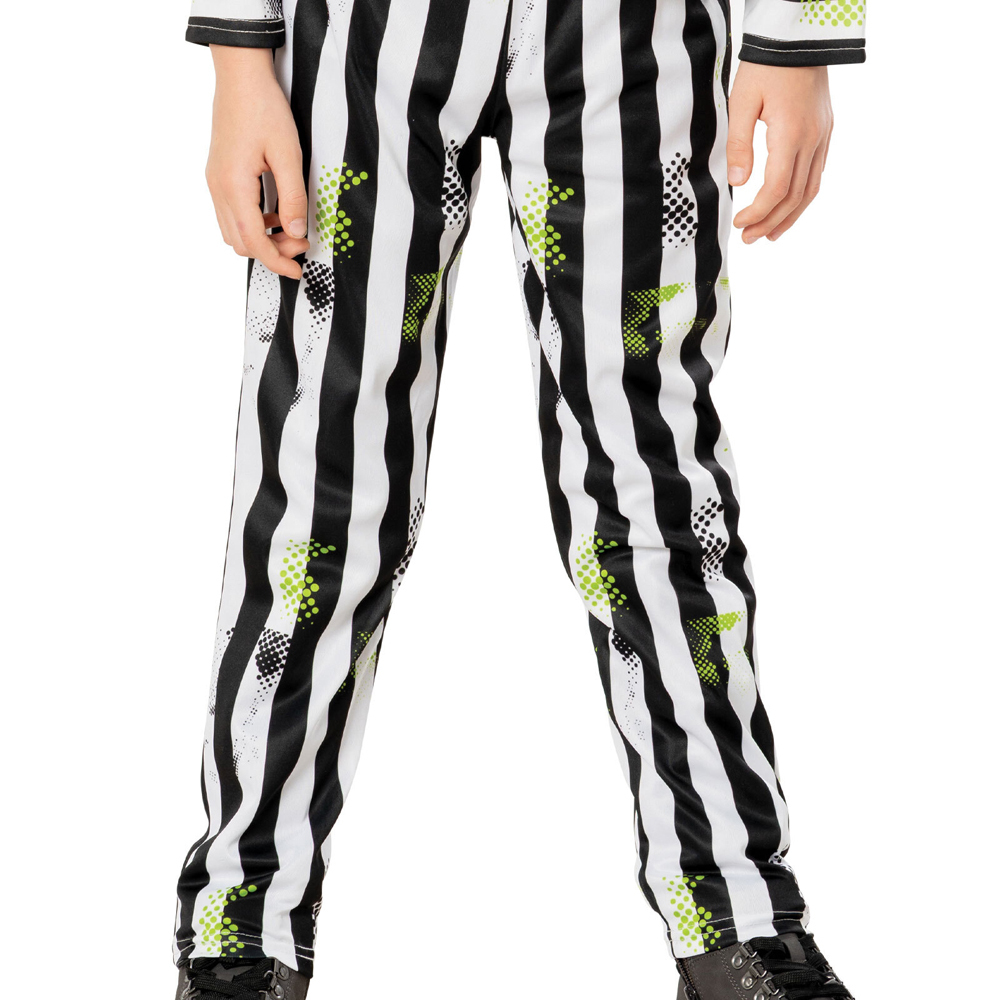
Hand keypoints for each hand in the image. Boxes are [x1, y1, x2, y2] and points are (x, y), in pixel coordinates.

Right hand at [206, 45, 308, 277]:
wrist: (240, 76)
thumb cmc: (264, 109)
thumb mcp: (288, 154)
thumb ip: (293, 198)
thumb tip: (296, 233)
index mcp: (233, 186)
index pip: (253, 242)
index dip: (276, 261)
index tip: (297, 270)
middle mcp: (218, 188)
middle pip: (240, 243)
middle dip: (271, 251)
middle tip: (301, 242)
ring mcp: (214, 182)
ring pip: (233, 231)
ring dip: (261, 239)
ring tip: (291, 229)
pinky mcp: (218, 176)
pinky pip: (232, 214)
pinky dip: (253, 223)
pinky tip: (276, 213)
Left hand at [727, 63, 833, 243]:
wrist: (797, 37)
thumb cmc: (765, 67)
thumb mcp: (742, 102)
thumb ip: (739, 144)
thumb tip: (737, 183)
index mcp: (791, 134)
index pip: (776, 188)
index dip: (758, 212)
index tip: (739, 223)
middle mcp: (813, 139)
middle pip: (794, 196)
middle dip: (770, 222)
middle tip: (749, 238)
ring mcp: (823, 136)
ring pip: (810, 189)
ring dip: (790, 216)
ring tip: (770, 235)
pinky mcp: (826, 131)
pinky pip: (817, 173)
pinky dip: (803, 197)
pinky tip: (789, 208)